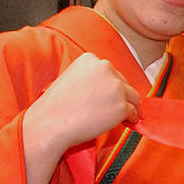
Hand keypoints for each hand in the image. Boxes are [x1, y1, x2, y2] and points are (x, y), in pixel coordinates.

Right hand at [25, 54, 141, 156]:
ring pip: (133, 96)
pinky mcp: (121, 105)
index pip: (109, 71)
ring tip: (126, 115)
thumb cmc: (56, 106)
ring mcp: (115, 87)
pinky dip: (132, 118)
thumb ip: (90, 78)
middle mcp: (105, 68)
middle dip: (121, 94)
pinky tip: (127, 122)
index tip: (107, 93)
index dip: (110, 84)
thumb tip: (108, 88)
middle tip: (114, 106)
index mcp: (91, 59)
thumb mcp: (71, 78)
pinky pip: (133, 112)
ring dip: (131, 105)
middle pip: (123, 82)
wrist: (50, 123)